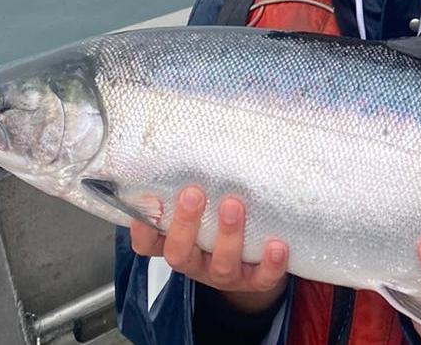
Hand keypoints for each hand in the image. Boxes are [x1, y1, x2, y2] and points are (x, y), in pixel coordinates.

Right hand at [128, 186, 288, 313]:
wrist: (252, 265)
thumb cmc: (218, 225)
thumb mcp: (200, 209)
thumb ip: (192, 185)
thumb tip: (191, 137)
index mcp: (177, 245)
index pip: (147, 244)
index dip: (143, 228)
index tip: (150, 200)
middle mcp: (196, 262)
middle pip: (179, 254)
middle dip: (185, 224)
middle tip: (193, 194)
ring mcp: (224, 274)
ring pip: (221, 265)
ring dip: (227, 236)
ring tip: (233, 205)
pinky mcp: (254, 282)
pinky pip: (261, 278)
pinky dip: (270, 264)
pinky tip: (277, 245)